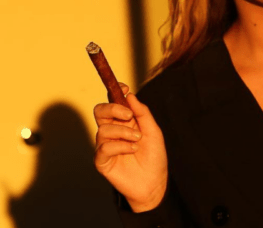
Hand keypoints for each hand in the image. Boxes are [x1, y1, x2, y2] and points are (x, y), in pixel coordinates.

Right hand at [93, 83, 167, 211]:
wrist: (154, 182)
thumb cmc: (154, 156)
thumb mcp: (153, 131)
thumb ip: (142, 113)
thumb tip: (130, 96)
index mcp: (124, 122)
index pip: (113, 102)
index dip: (115, 92)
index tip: (124, 88)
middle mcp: (112, 131)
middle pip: (100, 111)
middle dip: (113, 109)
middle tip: (129, 116)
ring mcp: (105, 146)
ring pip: (103, 129)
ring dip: (123, 132)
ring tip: (137, 140)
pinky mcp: (102, 161)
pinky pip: (104, 147)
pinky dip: (120, 146)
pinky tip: (133, 150)